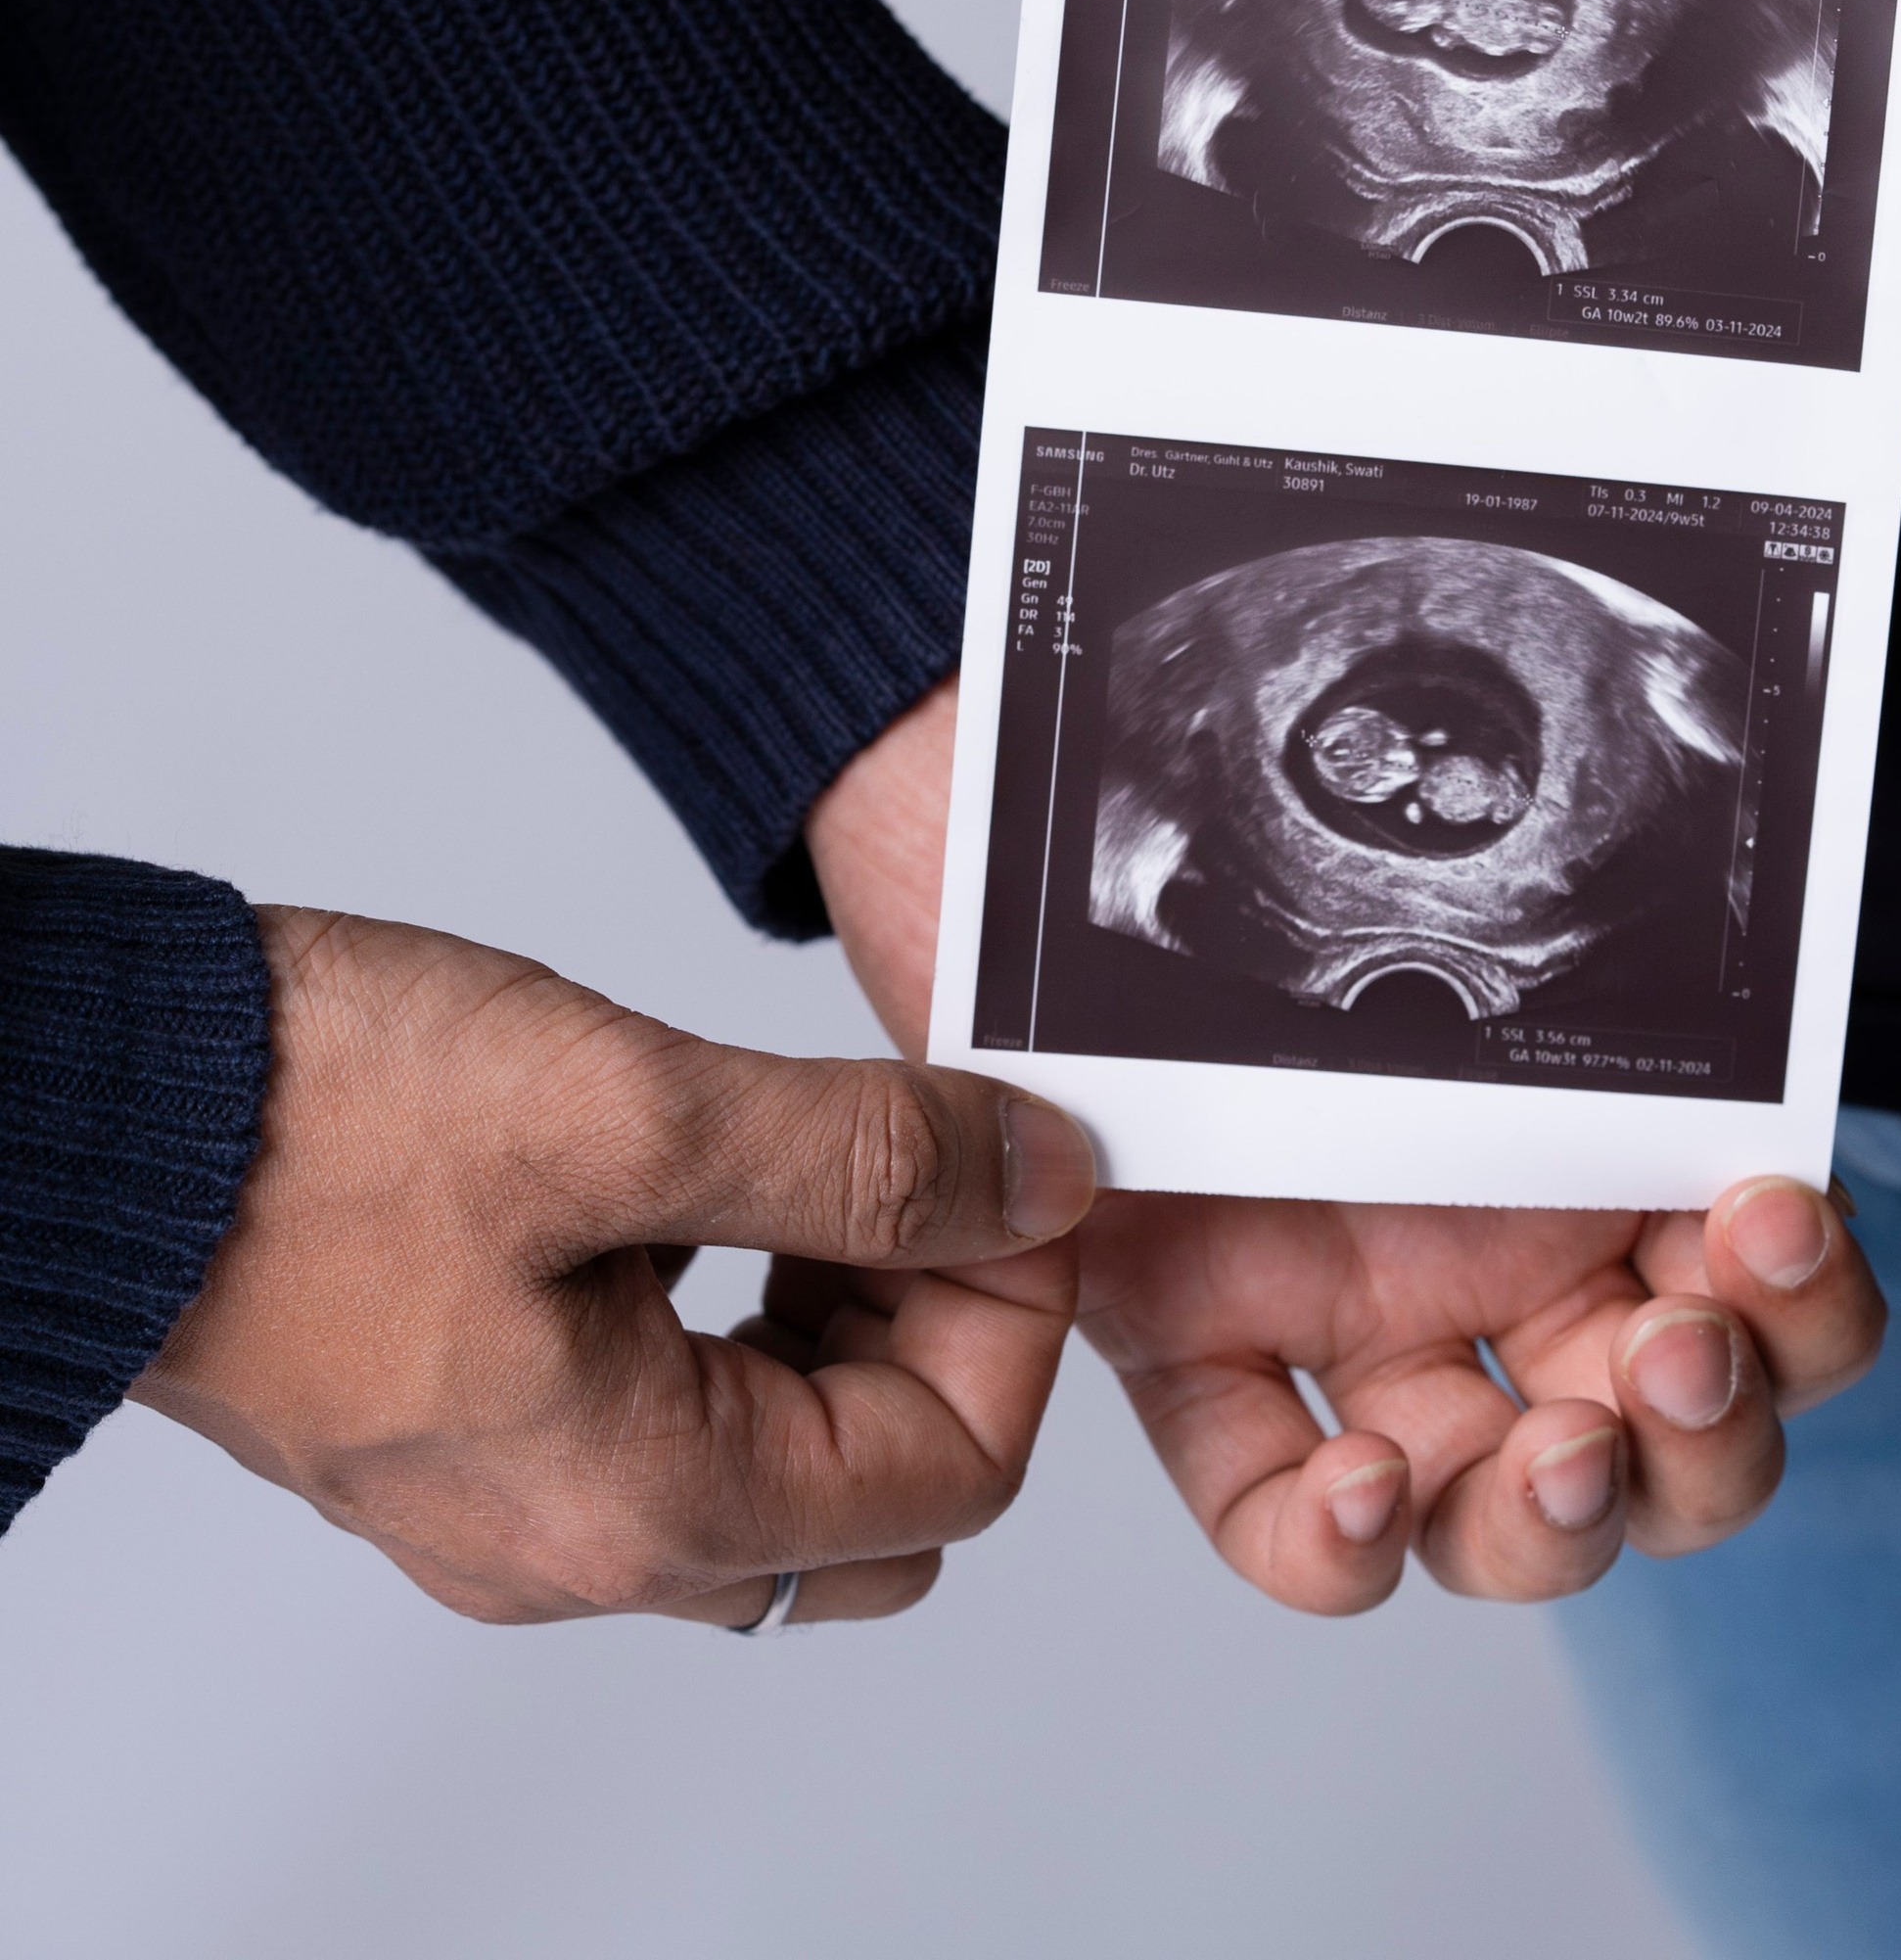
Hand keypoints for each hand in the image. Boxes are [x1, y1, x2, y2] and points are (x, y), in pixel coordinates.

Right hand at [133, 903, 1092, 1626]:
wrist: (111, 1110)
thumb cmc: (326, 1118)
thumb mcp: (638, 1106)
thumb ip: (865, 1157)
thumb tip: (1037, 1180)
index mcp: (641, 1505)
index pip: (955, 1474)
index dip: (1019, 1311)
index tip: (1014, 1167)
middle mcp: (578, 1547)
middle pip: (879, 1499)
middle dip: (943, 1330)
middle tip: (930, 1167)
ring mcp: (515, 1499)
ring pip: (777, 1461)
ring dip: (845, 1316)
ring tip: (830, 1156)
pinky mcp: (470, 1423)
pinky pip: (670, 1415)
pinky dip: (741, 1308)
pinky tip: (718, 1182)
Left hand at [806, 686, 1884, 1615]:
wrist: (1038, 757)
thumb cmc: (1239, 768)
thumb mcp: (1435, 820)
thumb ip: (1559, 834)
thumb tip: (1695, 737)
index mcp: (1585, 1140)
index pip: (1755, 1295)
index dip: (1805, 1309)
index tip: (1774, 1217)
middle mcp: (1485, 1253)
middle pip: (1669, 1442)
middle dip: (1715, 1434)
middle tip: (1683, 1345)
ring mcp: (1346, 1315)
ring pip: (1509, 1511)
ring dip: (1570, 1514)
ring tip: (1564, 1449)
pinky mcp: (1182, 1342)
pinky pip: (1267, 1509)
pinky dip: (1337, 1539)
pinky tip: (1360, 1483)